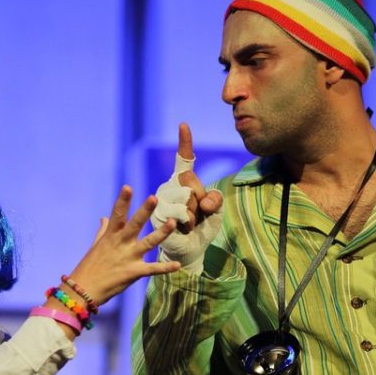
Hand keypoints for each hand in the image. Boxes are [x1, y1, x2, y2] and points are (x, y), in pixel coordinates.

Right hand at [65, 185, 179, 306]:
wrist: (83, 290)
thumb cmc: (89, 267)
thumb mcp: (96, 246)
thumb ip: (103, 231)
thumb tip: (103, 217)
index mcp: (110, 236)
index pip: (117, 215)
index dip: (123, 201)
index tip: (128, 187)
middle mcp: (120, 244)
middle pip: (134, 225)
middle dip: (144, 211)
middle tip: (154, 198)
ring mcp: (128, 258)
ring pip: (148, 243)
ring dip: (161, 233)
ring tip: (172, 223)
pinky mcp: (133, 272)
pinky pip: (152, 269)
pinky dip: (165, 268)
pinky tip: (178, 265)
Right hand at [149, 123, 223, 273]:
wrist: (192, 249)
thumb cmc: (203, 226)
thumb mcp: (217, 209)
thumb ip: (216, 199)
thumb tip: (203, 203)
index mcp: (183, 182)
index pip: (184, 159)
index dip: (185, 142)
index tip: (183, 125)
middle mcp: (169, 186)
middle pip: (192, 183)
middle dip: (201, 202)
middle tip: (196, 215)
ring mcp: (161, 200)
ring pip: (188, 199)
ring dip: (195, 216)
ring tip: (188, 224)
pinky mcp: (158, 215)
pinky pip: (182, 214)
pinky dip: (189, 224)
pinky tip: (184, 229)